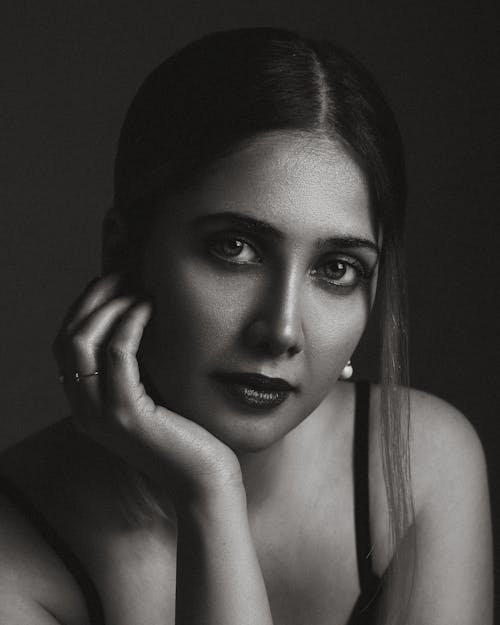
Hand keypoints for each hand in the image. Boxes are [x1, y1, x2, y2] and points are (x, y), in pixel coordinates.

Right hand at [52, 273, 242, 511]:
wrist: (201, 480)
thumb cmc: (183, 435)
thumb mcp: (149, 396)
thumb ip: (133, 368)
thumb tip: (133, 316)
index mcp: (85, 405)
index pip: (64, 345)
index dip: (83, 308)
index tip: (109, 282)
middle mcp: (82, 411)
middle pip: (67, 338)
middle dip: (92, 299)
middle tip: (123, 275)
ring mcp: (100, 415)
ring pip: (82, 341)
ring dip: (109, 305)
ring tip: (139, 287)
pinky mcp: (126, 415)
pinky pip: (118, 354)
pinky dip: (130, 322)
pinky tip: (150, 307)